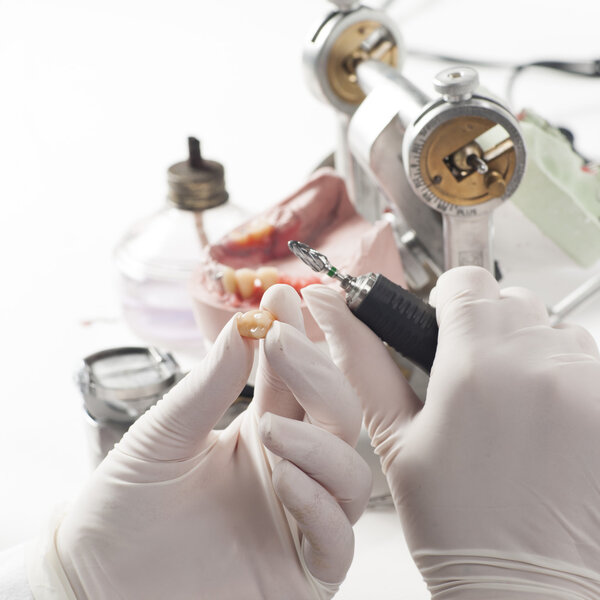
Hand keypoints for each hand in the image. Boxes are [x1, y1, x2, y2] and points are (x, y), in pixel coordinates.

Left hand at [56, 285, 370, 599]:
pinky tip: (280, 478)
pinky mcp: (302, 573)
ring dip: (318, 444)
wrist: (97, 582)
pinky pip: (336, 538)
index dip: (297, 340)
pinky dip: (317, 502)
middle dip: (317, 376)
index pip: (298, 381)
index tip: (281, 299)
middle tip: (281, 344)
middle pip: (338, 417)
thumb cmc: (126, 506)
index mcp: (263, 435)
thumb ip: (209, 385)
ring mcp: (299, 520)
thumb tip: (243, 325)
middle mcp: (289, 472)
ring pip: (350, 473)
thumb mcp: (164, 435)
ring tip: (267, 428)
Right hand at [303, 267, 599, 598]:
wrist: (527, 587)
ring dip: (529, 353)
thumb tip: (328, 306)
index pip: (467, 281)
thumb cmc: (455, 523)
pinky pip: (587, 363)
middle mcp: (539, 366)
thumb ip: (362, 358)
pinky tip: (544, 425)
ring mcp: (588, 387)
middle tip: (472, 382)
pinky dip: (563, 379)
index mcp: (474, 368)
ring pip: (552, 330)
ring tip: (511, 409)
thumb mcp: (394, 437)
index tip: (444, 327)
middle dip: (485, 328)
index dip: (449, 299)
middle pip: (510, 302)